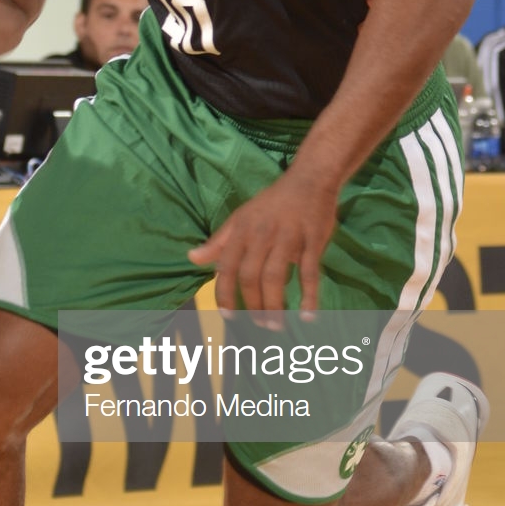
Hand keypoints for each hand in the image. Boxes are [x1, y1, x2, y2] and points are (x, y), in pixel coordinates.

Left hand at [188, 167, 338, 316]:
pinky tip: (307, 315)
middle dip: (252, 305)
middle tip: (258, 325)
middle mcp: (261, 234)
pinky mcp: (312, 240)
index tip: (227, 315)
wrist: (309, 179)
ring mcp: (288, 237)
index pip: (227, 267)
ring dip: (274, 305)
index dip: (225, 293)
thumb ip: (219, 242)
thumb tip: (192, 258)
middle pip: (251, 276)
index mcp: (242, 230)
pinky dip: (309, 295)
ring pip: (275, 276)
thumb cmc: (272, 203)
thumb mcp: (241, 218)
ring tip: (275, 326)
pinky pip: (310, 272)